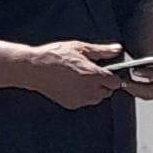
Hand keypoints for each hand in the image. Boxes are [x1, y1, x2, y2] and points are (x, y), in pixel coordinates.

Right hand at [13, 40, 128, 110]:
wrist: (35, 69)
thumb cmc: (56, 56)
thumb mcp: (81, 48)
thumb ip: (102, 51)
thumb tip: (117, 49)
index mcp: (94, 75)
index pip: (116, 82)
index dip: (113, 76)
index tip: (108, 71)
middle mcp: (89, 90)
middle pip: (108, 91)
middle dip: (104, 83)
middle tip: (92, 72)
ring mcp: (80, 99)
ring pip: (96, 98)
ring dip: (94, 90)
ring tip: (81, 77)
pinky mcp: (71, 104)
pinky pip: (84, 101)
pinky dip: (83, 95)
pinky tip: (72, 84)